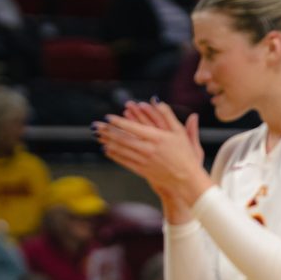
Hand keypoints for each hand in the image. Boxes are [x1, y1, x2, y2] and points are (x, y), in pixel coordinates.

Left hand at [95, 100, 209, 207]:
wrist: (186, 179)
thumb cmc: (185, 154)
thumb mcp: (179, 132)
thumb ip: (167, 115)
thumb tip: (156, 100)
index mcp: (156, 138)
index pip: (133, 128)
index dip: (119, 122)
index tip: (108, 117)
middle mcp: (147, 149)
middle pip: (123, 138)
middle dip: (107, 131)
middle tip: (95, 125)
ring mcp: (143, 161)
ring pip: (121, 150)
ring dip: (107, 142)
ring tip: (97, 136)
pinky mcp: (142, 170)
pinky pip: (124, 162)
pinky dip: (114, 155)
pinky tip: (106, 150)